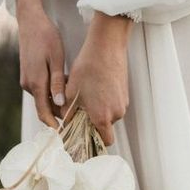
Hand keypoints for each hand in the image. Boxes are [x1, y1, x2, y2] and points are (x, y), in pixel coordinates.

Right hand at [14, 0, 65, 127]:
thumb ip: (57, 82)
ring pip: (44, 99)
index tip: (66, 135)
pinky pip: (42, 91)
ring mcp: (27, 81)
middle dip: (59, 116)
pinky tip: (66, 90)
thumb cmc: (46, 36)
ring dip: (58, 104)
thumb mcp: (56, 58)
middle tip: (79, 122)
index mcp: (36, 83)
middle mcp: (29, 85)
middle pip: (45, 108)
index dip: (55, 126)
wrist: (30, 21)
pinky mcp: (29, 76)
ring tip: (77, 106)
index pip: (44, 113)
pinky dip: (53, 94)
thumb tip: (60, 104)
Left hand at [61, 11, 133, 144]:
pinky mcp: (124, 92)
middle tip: (80, 112)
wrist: (106, 46)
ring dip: (98, 110)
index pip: (104, 141)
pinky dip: (104, 101)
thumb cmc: (87, 69)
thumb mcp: (71, 93)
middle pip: (105, 127)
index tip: (85, 138)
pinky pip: (113, 103)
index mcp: (102, 117)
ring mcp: (123, 102)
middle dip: (93, 123)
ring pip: (109, 114)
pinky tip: (94, 87)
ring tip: (86, 96)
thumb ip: (67, 114)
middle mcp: (116, 113)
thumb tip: (64, 124)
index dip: (95, 142)